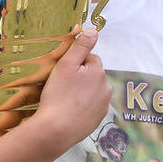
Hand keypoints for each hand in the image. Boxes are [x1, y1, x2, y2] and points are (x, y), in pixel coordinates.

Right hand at [34, 29, 110, 144]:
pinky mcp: (98, 119)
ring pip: (91, 90)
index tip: (62, 74)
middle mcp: (106, 87)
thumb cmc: (58, 95)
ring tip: (65, 100)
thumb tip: (94, 31)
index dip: (74, 64)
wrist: (56, 130)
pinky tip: (69, 110)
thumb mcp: (66, 65)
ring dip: (81, 91)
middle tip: (62, 87)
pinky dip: (82, 106)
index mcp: (99, 72)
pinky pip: (90, 106)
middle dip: (80, 77)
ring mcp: (103, 105)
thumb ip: (81, 46)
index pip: (89, 58)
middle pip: (92, 74)